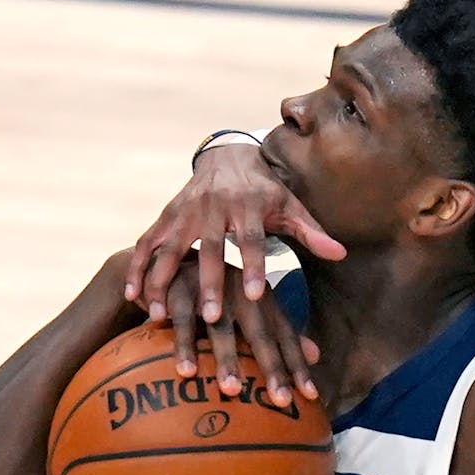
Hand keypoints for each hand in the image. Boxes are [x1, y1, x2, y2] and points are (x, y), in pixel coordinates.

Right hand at [125, 143, 345, 324]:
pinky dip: (138, 268)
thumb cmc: (266, 190)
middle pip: (211, 247)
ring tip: (160, 315)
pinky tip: (133, 297)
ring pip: (171, 247)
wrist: (228, 157)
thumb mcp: (290, 206)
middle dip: (209, 283)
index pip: (252, 239)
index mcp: (248, 205)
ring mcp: (186, 211)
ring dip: (163, 280)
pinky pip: (148, 244)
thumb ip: (312, 232)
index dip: (253, 266)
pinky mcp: (166, 216)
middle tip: (211, 317)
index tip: (253, 295)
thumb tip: (341, 253)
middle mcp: (214, 206)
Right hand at [165, 257, 319, 403]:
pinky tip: (185, 370)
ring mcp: (211, 290)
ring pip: (220, 328)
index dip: (298, 365)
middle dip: (272, 366)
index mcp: (264, 299)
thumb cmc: (222, 294)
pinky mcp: (178, 289)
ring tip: (231, 389)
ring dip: (226, 358)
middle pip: (260, 334)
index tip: (310, 396)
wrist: (179, 259)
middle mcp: (243, 292)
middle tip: (280, 399)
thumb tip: (317, 357)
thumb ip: (281, 332)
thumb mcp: (254, 308)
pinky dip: (182, 344)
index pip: (286, 336)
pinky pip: (181, 320)